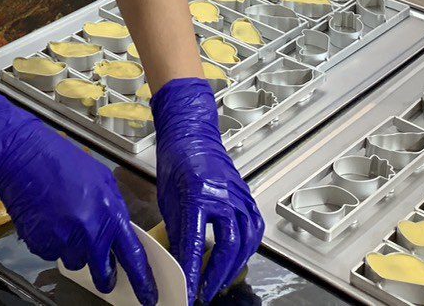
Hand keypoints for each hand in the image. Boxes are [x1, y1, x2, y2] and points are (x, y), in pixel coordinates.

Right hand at [0, 88, 156, 302]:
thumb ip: (113, 208)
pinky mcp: (42, 244)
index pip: (132, 256)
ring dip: (73, 250)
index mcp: (109, 213)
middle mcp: (89, 231)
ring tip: (64, 222)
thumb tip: (117, 231)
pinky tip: (48, 219)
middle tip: (102, 274)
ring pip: (76, 262)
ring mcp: (64, 240)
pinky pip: (53, 254)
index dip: (142, 280)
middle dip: (104, 276)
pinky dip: (52, 243)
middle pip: (102, 271)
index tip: (148, 295)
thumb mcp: (101, 179)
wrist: (25, 157)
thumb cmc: (61, 161)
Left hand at [152, 79, 263, 302]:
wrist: (192, 134)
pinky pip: (255, 227)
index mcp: (198, 194)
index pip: (195, 242)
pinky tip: (239, 257)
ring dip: (235, 264)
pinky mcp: (246, 196)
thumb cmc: (177, 160)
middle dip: (217, 274)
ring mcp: (239, 195)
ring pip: (247, 239)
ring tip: (221, 279)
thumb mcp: (168, 200)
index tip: (188, 289)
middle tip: (206, 290)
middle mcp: (223, 195)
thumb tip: (181, 261)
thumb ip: (178, 231)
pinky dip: (248, 247)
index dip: (192, 271)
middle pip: (228, 244)